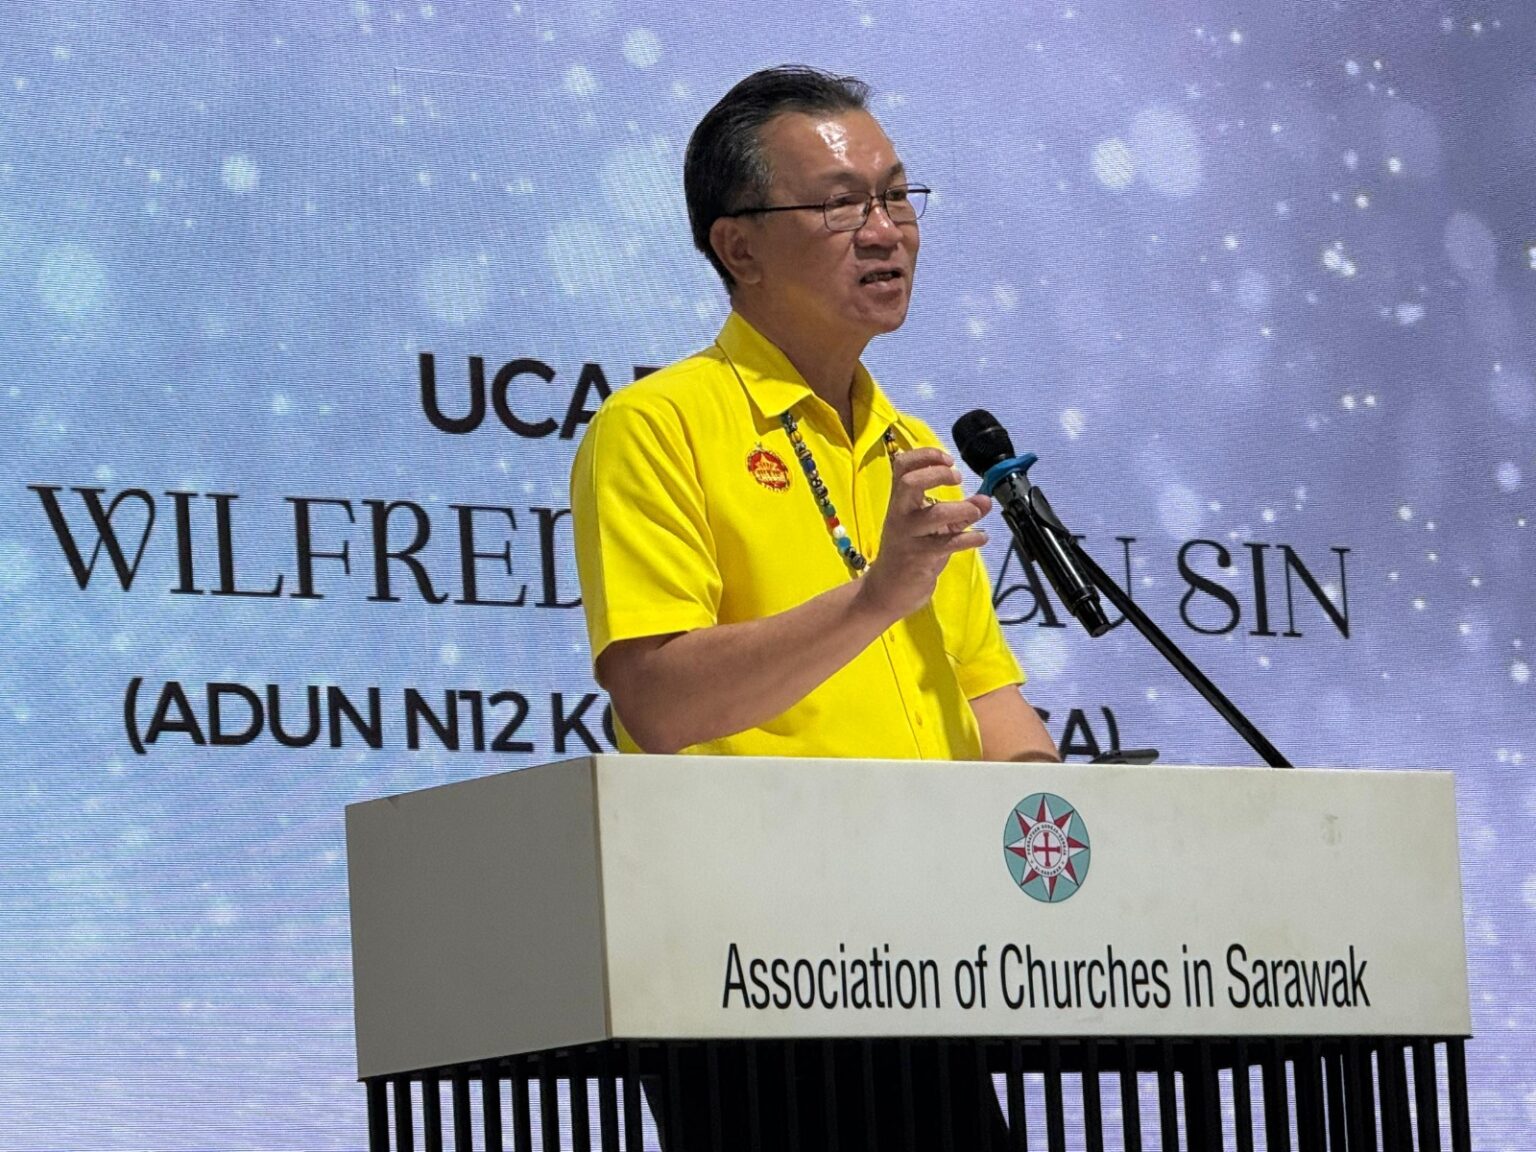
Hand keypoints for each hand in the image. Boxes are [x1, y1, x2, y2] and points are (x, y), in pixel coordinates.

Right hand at [856, 447, 991, 624]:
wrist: (886, 591)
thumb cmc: (909, 552)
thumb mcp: (931, 527)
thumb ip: (959, 512)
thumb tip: (986, 500)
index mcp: (899, 502)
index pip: (902, 466)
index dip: (926, 455)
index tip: (948, 460)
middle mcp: (899, 515)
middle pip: (909, 482)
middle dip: (938, 475)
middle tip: (957, 479)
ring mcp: (907, 537)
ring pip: (934, 515)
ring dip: (963, 510)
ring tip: (977, 513)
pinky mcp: (918, 558)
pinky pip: (947, 544)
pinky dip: (970, 538)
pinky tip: (981, 537)